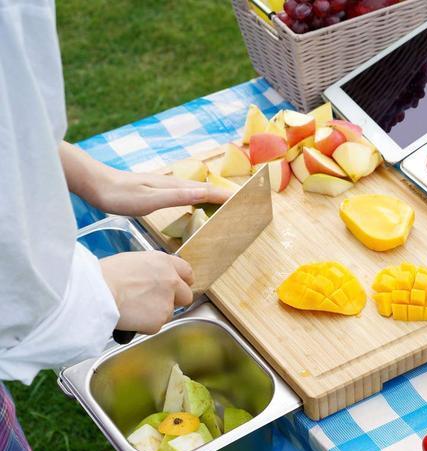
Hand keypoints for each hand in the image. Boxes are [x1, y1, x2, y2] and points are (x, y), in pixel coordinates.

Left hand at [93, 168, 230, 215]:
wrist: (96, 184)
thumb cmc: (121, 195)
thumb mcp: (150, 200)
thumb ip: (177, 197)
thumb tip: (203, 193)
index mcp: (173, 186)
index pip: (205, 190)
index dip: (223, 195)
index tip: (240, 200)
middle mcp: (171, 183)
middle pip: (203, 188)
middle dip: (221, 194)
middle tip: (237, 202)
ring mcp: (163, 185)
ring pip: (193, 190)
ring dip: (209, 194)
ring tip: (221, 201)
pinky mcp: (155, 189)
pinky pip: (183, 193)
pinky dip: (195, 197)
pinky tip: (191, 201)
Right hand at [100, 251, 193, 333]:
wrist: (97, 292)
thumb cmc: (105, 275)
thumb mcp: (133, 261)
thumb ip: (151, 270)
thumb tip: (152, 279)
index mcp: (164, 262)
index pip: (187, 272)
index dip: (182, 281)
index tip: (178, 287)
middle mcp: (171, 281)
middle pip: (186, 296)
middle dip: (174, 301)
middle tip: (156, 303)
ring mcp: (167, 302)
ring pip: (169, 313)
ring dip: (156, 314)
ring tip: (134, 309)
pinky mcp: (159, 321)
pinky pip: (155, 326)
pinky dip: (144, 325)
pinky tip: (130, 317)